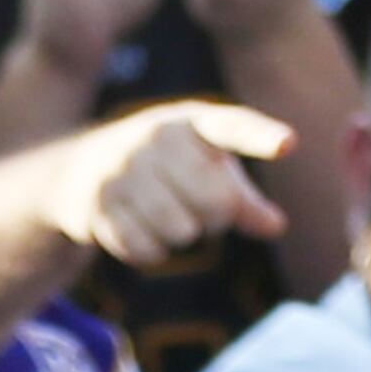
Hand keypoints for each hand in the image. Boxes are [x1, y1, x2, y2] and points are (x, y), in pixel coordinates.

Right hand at [43, 93, 292, 267]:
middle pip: (215, 201)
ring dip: (179, 235)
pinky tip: (140, 228)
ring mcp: (125, 168)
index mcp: (190, 122)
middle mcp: (157, 136)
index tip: (290, 145)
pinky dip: (150, 250)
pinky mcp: (100, 203)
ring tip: (165, 215)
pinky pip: (147, 249)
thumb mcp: (204, 170)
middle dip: (214, 217)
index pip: (231, 127)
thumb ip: (243, 200)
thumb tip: (278, 226)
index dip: (261, 137)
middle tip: (198, 209)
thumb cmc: (164, 170)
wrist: (81, 170)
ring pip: (180, 230)